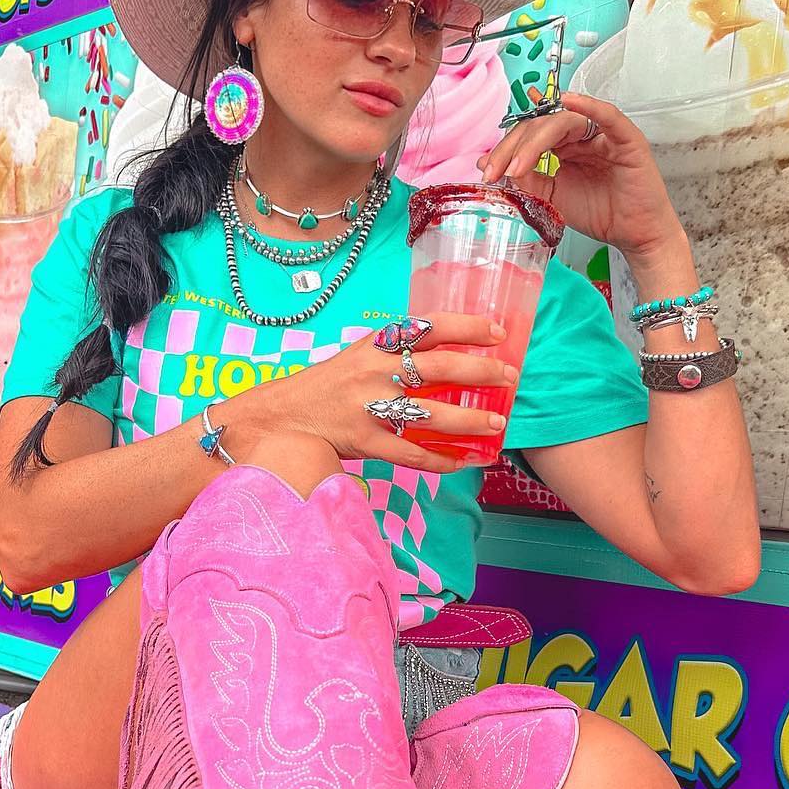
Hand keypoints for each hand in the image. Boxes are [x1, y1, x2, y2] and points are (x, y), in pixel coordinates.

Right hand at [225, 315, 518, 474]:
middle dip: (481, 372)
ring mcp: (370, 408)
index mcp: (374, 345)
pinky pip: (412, 453)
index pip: (429, 326)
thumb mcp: (358, 356)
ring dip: (470, 420)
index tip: (497, 331)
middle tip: (509, 378)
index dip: (467, 327)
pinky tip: (463, 462)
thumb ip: (395, 354)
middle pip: (439, 367)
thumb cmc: (325, 387)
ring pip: (432, 413)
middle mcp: (375, 372)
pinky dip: (440, 459)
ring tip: (498, 424)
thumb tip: (449, 357)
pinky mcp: (365, 442)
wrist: (279, 419)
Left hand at [477, 91, 688, 277]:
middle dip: (513, 147)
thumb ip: (527, 180)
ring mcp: (603, 134)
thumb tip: (490, 164)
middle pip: (541, 126)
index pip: (529, 136)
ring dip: (536, 140)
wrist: (634, 235)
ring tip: (518, 165)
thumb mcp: (552, 198)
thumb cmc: (600, 213)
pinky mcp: (626, 139)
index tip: (487, 172)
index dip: (506, 151)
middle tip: (496, 169)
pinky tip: (569, 102)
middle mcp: (581, 135)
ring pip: (564, 121)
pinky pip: (608, 116)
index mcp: (563, 145)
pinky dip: (588, 106)